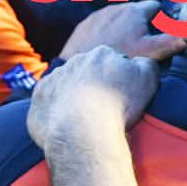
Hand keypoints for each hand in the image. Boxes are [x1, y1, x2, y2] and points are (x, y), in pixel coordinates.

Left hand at [28, 45, 159, 155]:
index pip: (113, 60)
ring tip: (85, 117)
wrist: (82, 131)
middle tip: (104, 106)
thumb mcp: (147, 79)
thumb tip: (140, 61)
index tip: (123, 94)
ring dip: (75, 95)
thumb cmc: (118, 106)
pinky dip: (57, 108)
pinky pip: (49, 99)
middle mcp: (75, 61)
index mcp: (102, 54)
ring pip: (67, 84)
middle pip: (88, 70)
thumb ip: (146, 64)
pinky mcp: (39, 96)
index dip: (120, 77)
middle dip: (95, 83)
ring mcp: (54, 78)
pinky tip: (68, 122)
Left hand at [60, 0, 186, 61]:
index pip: (154, 6)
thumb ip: (171, 42)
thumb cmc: (120, 58)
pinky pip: (99, 26)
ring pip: (116, 18)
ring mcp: (98, 15)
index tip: (161, 30)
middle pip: (135, 12)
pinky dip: (105, 34)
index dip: (161, 18)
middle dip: (141, 24)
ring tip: (123, 48)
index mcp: (135, 11)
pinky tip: (105, 49)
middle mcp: (116, 7)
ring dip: (122, 28)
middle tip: (142, 44)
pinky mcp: (84, 26)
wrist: (82, 67)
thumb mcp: (150, 52)